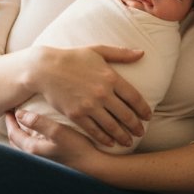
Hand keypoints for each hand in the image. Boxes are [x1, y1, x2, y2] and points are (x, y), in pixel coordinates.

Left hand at [5, 110, 104, 172]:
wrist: (94, 165)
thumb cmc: (77, 147)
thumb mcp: (58, 131)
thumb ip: (38, 122)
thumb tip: (19, 113)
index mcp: (33, 149)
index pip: (13, 133)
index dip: (9, 120)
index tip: (8, 108)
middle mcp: (35, 156)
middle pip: (16, 141)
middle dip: (12, 127)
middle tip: (12, 113)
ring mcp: (43, 158)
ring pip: (25, 145)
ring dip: (21, 133)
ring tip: (23, 121)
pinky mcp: (52, 157)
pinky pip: (34, 146)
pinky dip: (30, 138)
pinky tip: (39, 131)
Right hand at [30, 45, 148, 148]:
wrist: (45, 69)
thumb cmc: (72, 57)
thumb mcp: (98, 50)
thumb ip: (121, 53)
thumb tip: (142, 53)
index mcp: (110, 77)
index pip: (134, 97)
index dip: (144, 109)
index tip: (148, 116)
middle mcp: (102, 93)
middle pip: (126, 115)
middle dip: (136, 126)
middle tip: (142, 132)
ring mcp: (89, 106)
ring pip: (112, 126)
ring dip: (123, 136)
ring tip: (128, 142)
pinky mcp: (77, 115)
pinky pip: (94, 131)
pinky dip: (104, 138)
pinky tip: (110, 142)